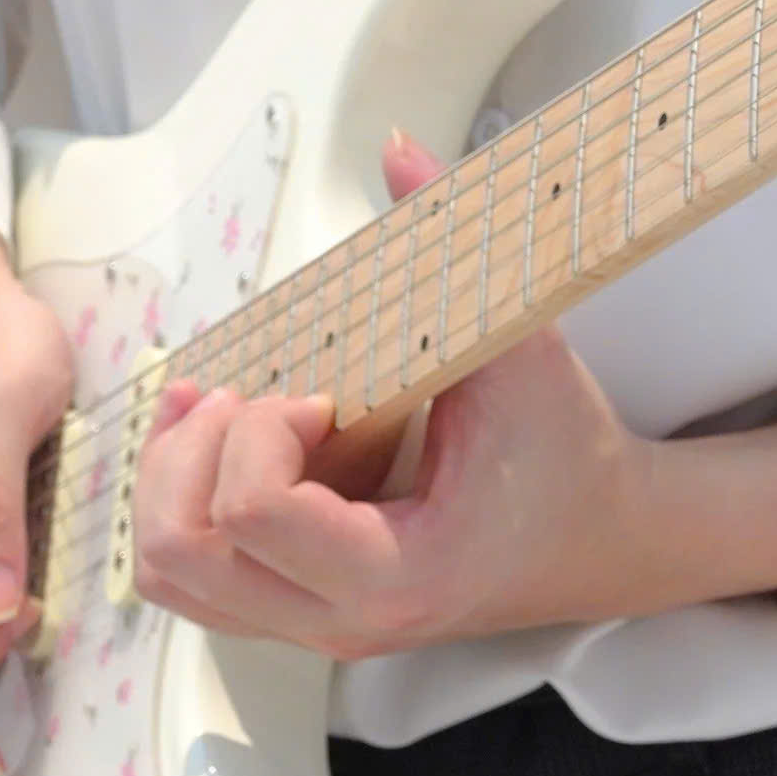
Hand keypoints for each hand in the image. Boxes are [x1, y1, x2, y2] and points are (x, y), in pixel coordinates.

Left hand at [132, 132, 660, 659]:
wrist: (607, 537)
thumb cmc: (569, 451)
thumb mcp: (522, 348)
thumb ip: (457, 247)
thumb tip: (398, 147)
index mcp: (399, 573)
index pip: (251, 512)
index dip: (263, 430)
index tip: (322, 393)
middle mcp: (344, 622)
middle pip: (180, 554)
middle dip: (195, 454)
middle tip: (259, 399)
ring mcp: (317, 628)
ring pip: (170, 575)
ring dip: (175, 482)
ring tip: (230, 414)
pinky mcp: (303, 612)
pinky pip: (196, 577)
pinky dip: (191, 507)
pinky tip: (240, 444)